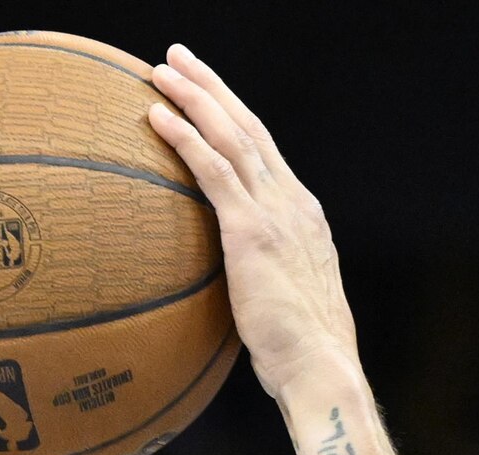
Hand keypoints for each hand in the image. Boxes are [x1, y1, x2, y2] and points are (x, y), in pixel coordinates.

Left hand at [146, 46, 360, 402]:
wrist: (322, 372)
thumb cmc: (299, 357)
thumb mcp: (281, 305)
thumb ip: (259, 280)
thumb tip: (232, 291)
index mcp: (303, 216)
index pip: (265, 152)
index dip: (234, 117)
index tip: (207, 94)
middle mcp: (294, 203)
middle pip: (248, 127)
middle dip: (212, 87)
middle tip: (177, 58)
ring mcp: (276, 213)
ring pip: (231, 136)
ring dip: (194, 97)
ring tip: (160, 71)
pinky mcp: (253, 232)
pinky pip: (213, 171)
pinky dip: (185, 138)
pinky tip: (156, 117)